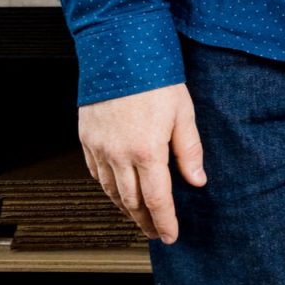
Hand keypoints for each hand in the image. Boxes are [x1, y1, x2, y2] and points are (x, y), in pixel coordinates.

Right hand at [79, 83, 205, 243]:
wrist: (118, 49)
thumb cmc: (154, 76)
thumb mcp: (183, 111)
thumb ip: (189, 149)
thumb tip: (198, 180)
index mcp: (147, 151)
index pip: (157, 200)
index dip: (165, 222)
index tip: (171, 236)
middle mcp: (119, 155)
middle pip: (131, 202)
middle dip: (146, 222)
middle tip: (156, 232)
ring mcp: (99, 148)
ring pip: (110, 192)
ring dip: (126, 209)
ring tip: (139, 216)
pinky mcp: (86, 139)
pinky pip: (95, 174)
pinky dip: (107, 188)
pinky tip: (117, 190)